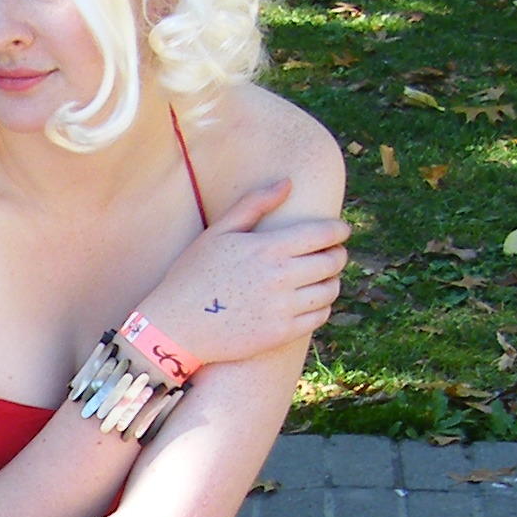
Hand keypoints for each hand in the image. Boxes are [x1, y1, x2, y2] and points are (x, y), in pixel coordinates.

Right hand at [136, 179, 348, 367]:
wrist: (176, 326)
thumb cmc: (193, 275)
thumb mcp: (218, 233)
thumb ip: (254, 204)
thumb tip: (288, 183)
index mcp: (267, 248)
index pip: (323, 234)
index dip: (339, 230)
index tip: (341, 230)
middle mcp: (280, 277)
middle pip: (332, 262)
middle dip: (338, 253)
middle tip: (333, 253)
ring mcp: (282, 307)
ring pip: (330, 290)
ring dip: (332, 280)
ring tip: (323, 277)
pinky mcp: (281, 333)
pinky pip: (319, 316)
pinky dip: (323, 306)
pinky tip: (311, 301)